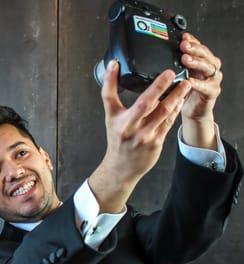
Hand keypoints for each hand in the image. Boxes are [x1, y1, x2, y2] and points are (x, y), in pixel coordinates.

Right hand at [89, 61, 191, 212]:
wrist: (121, 168)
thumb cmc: (117, 140)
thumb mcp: (110, 118)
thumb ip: (111, 94)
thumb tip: (112, 67)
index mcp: (116, 120)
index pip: (109, 97)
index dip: (111, 80)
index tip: (115, 64)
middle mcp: (129, 128)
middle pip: (144, 104)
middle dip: (158, 87)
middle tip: (171, 73)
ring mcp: (144, 136)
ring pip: (162, 112)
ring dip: (176, 96)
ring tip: (186, 84)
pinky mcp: (156, 142)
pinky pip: (169, 122)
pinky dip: (176, 109)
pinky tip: (182, 99)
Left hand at [180, 32, 222, 122]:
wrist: (193, 111)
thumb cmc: (185, 93)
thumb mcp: (178, 76)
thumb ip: (174, 66)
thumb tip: (159, 55)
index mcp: (201, 62)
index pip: (198, 47)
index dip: (192, 40)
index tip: (182, 37)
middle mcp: (209, 68)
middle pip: (205, 54)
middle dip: (194, 49)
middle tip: (184, 46)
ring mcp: (213, 79)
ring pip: (208, 67)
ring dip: (197, 62)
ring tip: (186, 60)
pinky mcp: (212, 92)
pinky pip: (207, 86)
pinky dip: (198, 84)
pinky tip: (189, 82)